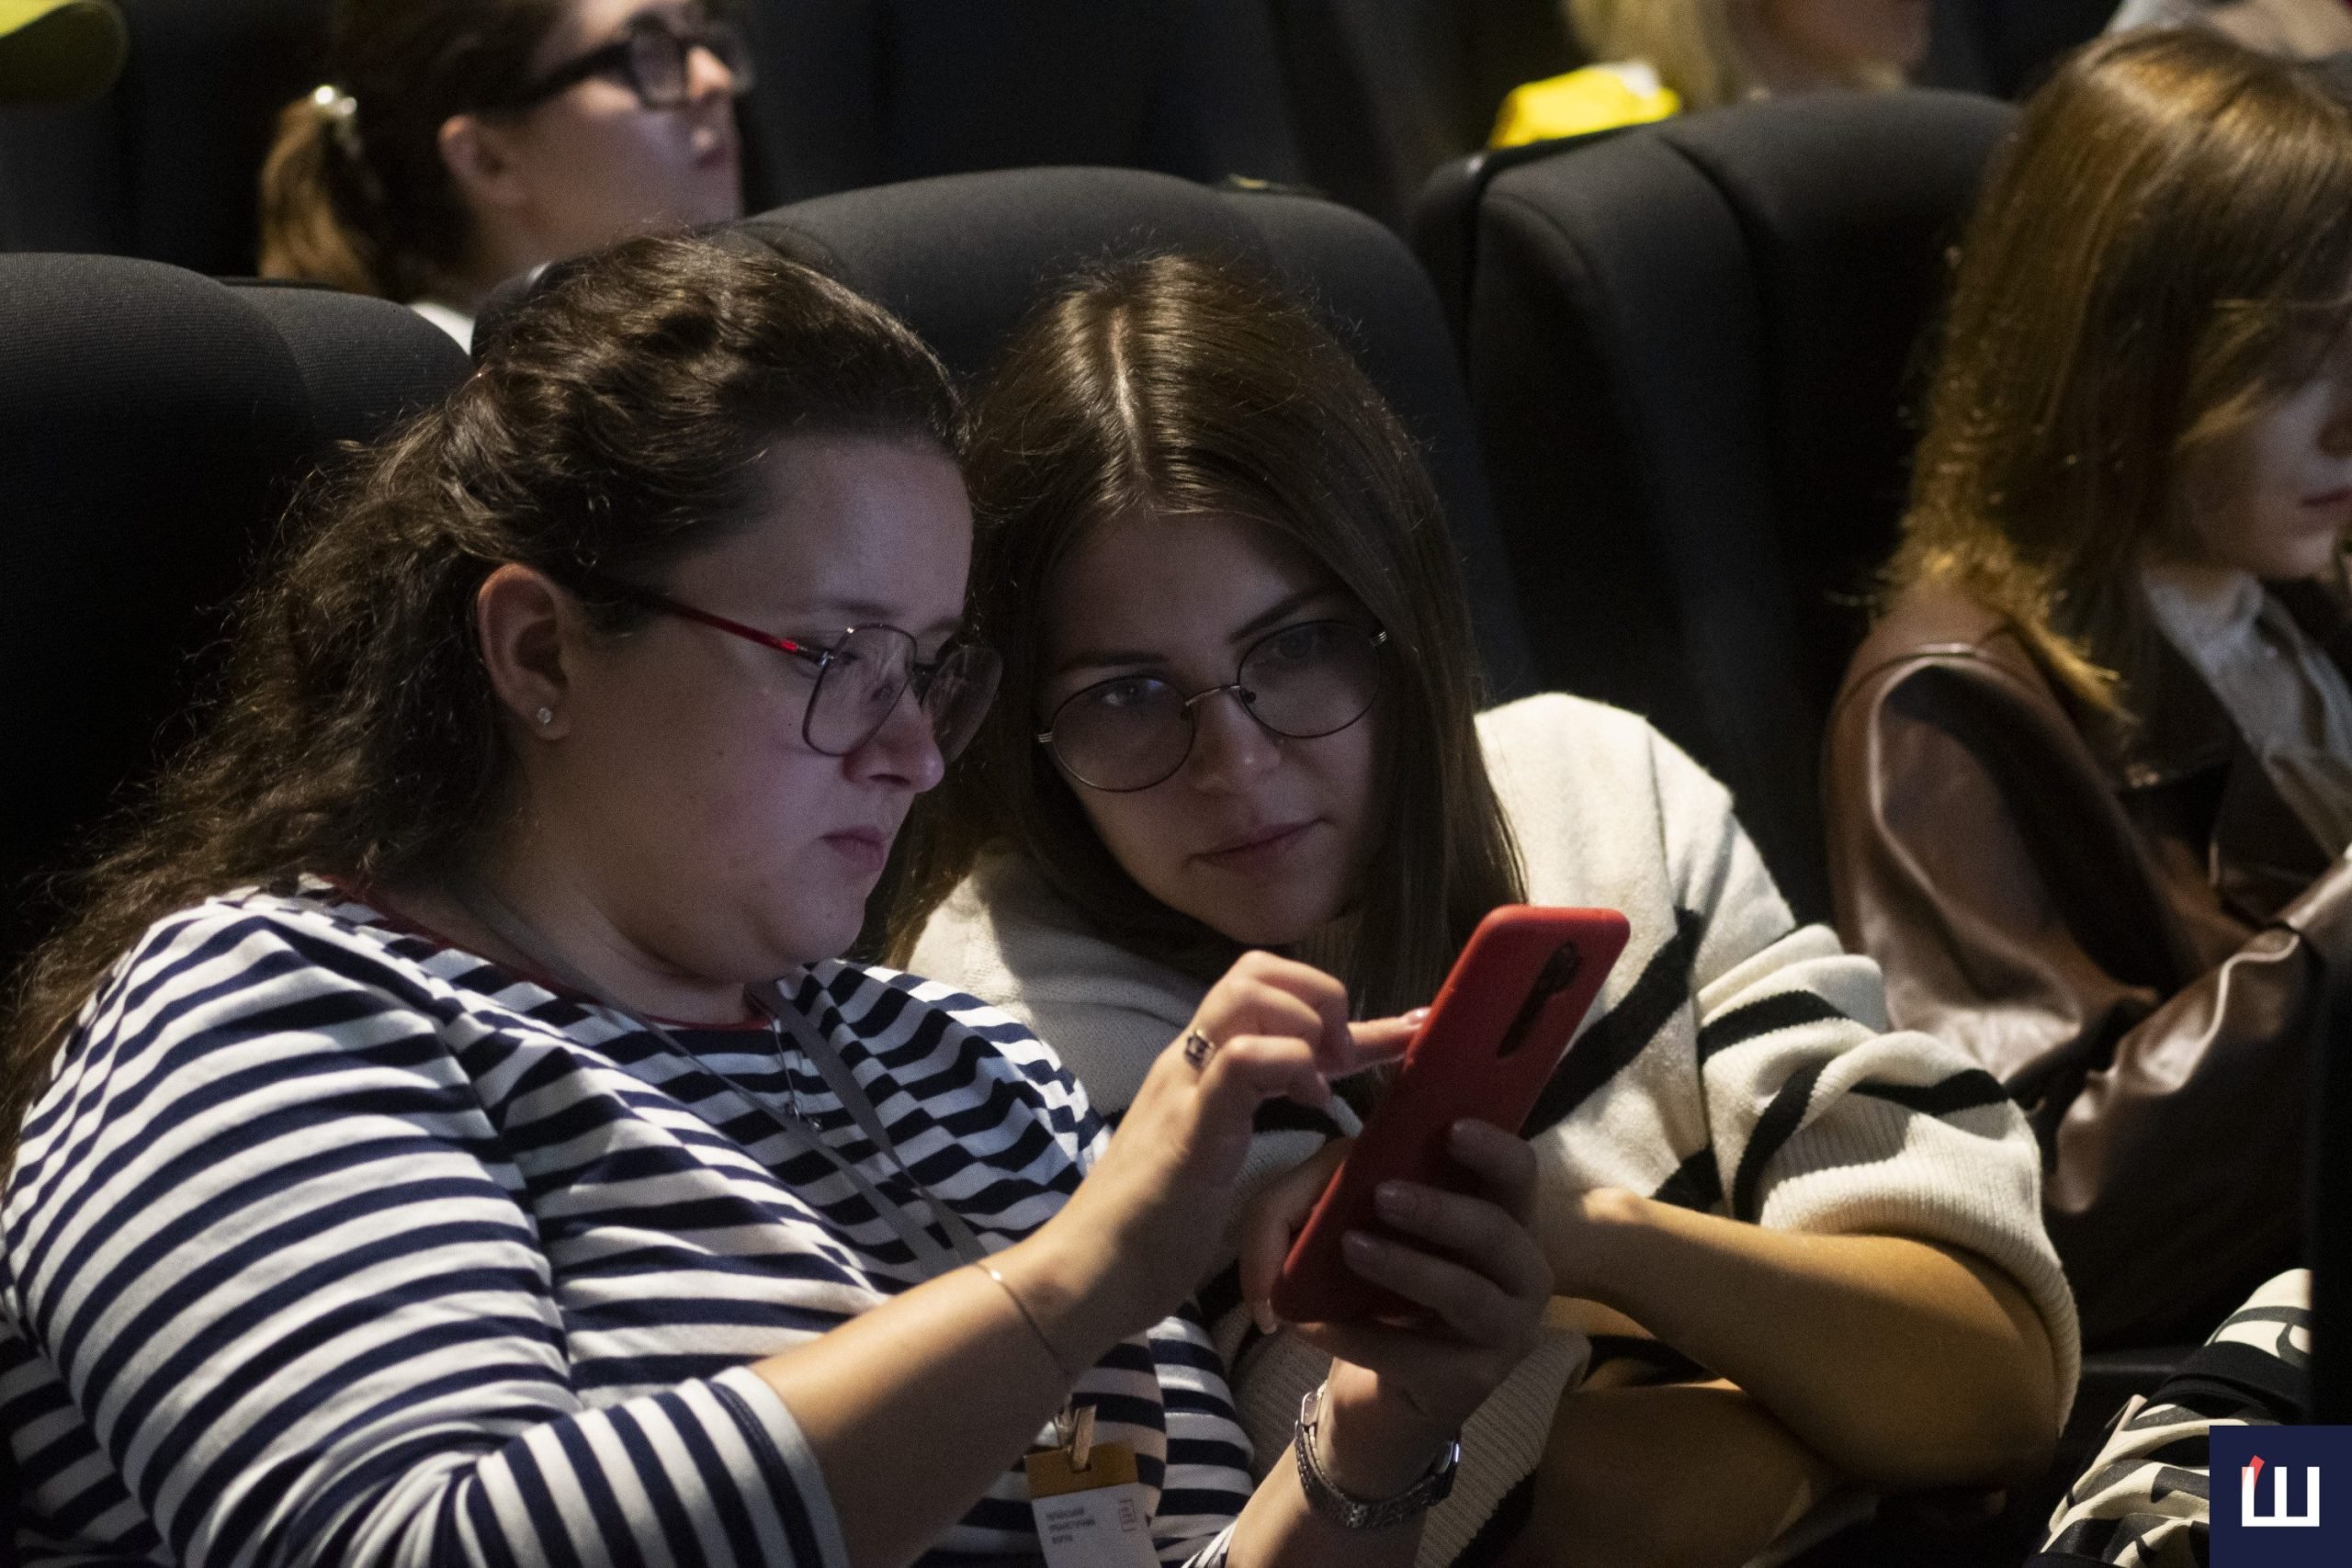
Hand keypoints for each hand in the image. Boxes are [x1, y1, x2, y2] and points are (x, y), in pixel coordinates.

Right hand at [1025, 952, 1415, 1345]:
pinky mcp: (1188, 1127)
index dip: (1346, 1010)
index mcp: (1199, 1069)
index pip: (1269, 999)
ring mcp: (1185, 1086)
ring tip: (1327, 1077)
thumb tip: (1311, 1113)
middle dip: (1321, 995)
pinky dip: (1290, 1064)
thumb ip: (1252, 1125)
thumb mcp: (1219, 1163)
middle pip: (1256, 969)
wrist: (1086, 1278)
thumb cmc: (1151, 1233)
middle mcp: (1188, 1061)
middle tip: (1347, 1061)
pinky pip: (1240, 1060)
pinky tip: (1312, 1102)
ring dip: (1307, 1020)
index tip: (1408, 1029)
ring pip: (1246, 992)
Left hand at [1244, 1120, 1551, 1481]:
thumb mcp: (1376, 1233)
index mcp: (1506, 1223)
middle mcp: (1522, 1276)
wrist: (1376, 1398)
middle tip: (1382, 1196)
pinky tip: (1310, 1322)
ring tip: (1350, 1248)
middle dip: (1440, 1210)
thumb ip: (1361, 1189)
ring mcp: (1504, 1336)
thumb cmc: (1383, 1299)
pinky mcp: (1469, 1386)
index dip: (1493, 1149)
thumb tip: (1342, 1163)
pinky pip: (1413, 1354)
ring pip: (1465, 1293)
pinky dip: (1356, 1333)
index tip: (1451, 1129)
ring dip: (1405, 1266)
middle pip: (1500, 1233)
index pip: (1520, 1175)